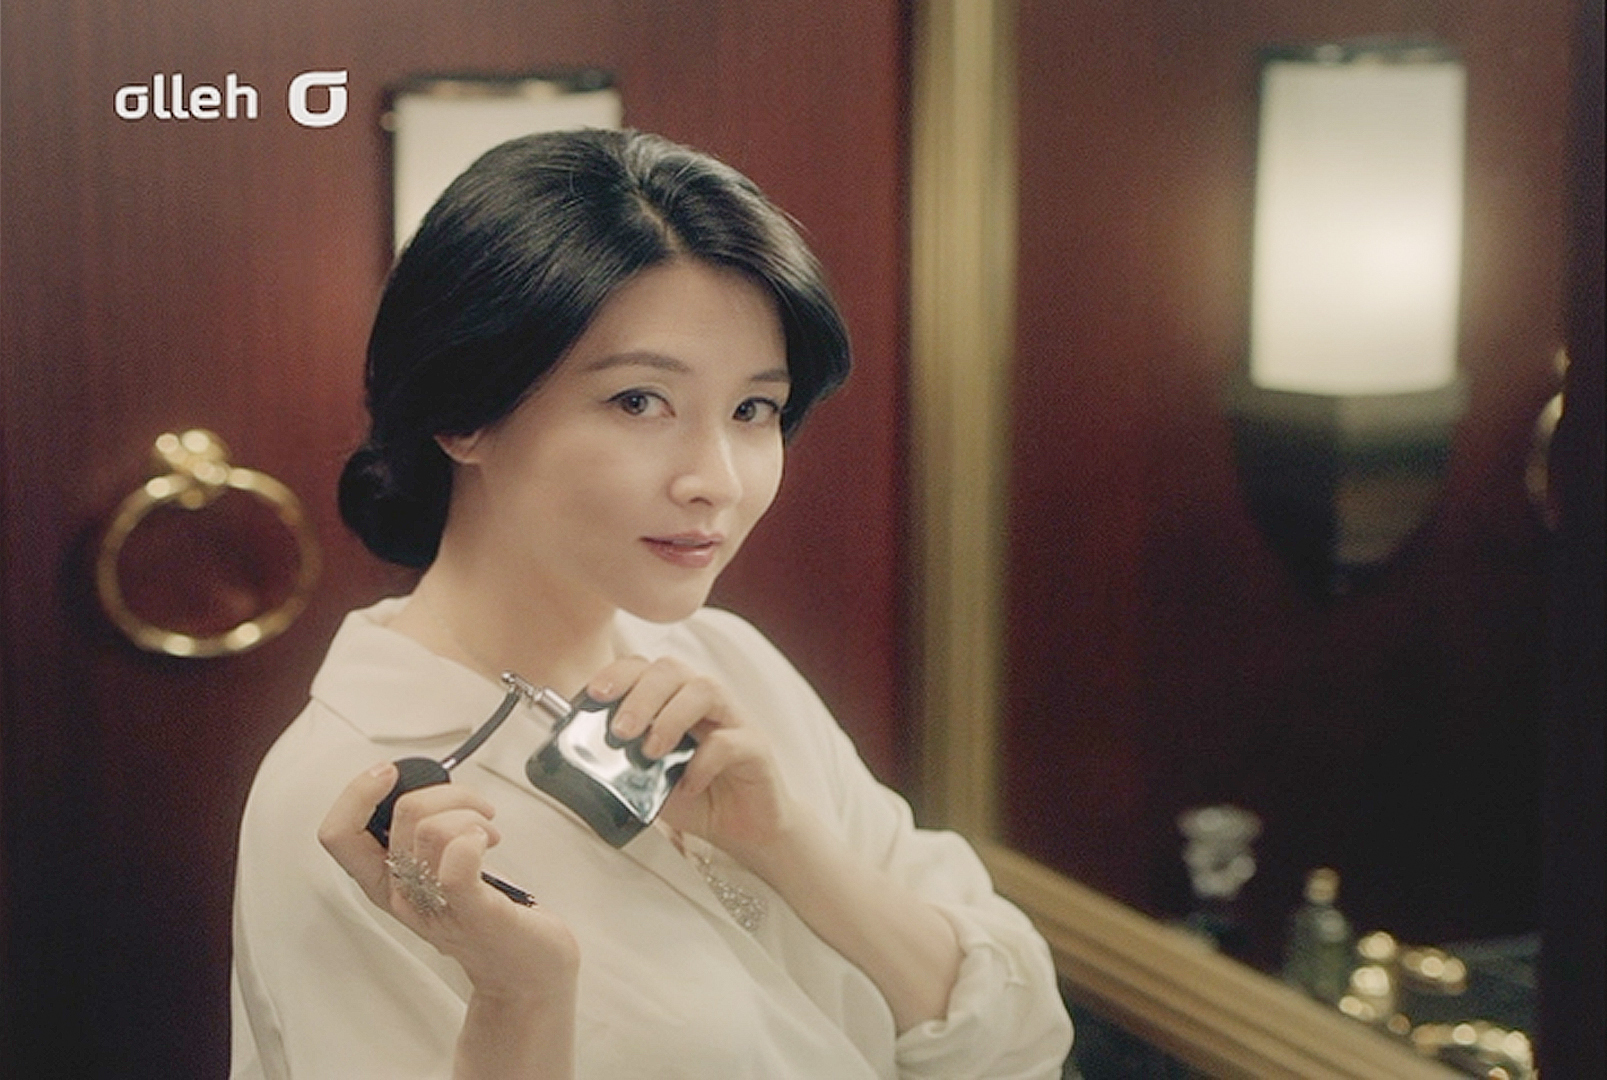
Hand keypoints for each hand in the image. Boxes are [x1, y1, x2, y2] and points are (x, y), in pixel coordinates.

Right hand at [319, 763, 578, 1003]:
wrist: (527, 974)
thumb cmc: (488, 916)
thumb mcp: (437, 873)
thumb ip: (422, 836)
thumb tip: (424, 785)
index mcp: (388, 883)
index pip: (338, 836)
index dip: (356, 794)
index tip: (390, 773)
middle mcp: (404, 897)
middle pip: (402, 814)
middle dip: (448, 792)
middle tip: (477, 809)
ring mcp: (437, 907)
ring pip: (434, 829)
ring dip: (472, 813)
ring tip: (489, 831)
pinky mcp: (475, 912)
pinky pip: (457, 864)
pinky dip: (476, 837)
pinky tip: (490, 843)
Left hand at [587, 656, 794, 867]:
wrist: (745, 831)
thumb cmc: (698, 799)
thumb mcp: (649, 782)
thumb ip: (625, 765)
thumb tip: (586, 760)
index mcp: (675, 702)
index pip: (646, 668)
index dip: (618, 674)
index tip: (594, 695)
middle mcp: (705, 703)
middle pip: (672, 670)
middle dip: (640, 696)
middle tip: (620, 731)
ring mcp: (733, 721)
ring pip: (705, 689)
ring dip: (671, 717)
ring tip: (651, 752)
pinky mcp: (755, 749)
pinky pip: (729, 741)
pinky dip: (703, 761)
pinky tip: (688, 785)